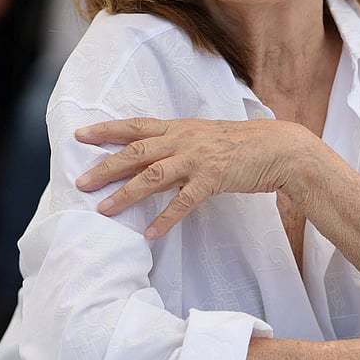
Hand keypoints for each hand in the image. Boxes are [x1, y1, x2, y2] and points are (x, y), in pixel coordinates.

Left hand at [74, 116, 313, 238]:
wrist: (279, 147)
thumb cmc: (242, 144)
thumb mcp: (204, 138)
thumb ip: (178, 147)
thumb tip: (151, 163)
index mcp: (180, 127)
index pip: (136, 126)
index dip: (107, 130)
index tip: (80, 136)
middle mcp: (184, 139)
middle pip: (136, 151)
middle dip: (106, 166)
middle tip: (81, 182)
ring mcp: (199, 158)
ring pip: (153, 175)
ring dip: (126, 193)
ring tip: (104, 209)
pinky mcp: (214, 178)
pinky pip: (184, 201)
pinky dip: (165, 217)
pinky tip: (150, 232)